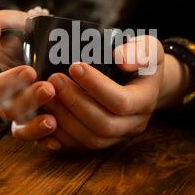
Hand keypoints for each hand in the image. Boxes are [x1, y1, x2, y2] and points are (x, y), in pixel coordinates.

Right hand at [0, 9, 57, 142]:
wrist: (49, 44)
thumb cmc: (24, 33)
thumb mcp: (8, 22)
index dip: (8, 83)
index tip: (30, 70)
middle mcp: (4, 102)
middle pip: (8, 111)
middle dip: (29, 101)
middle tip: (49, 88)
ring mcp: (22, 115)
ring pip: (21, 129)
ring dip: (35, 127)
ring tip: (53, 121)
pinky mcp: (39, 123)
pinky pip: (39, 140)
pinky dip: (47, 141)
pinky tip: (58, 138)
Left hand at [21, 35, 170, 150]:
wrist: (145, 81)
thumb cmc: (143, 59)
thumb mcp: (148, 48)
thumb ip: (138, 51)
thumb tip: (119, 58)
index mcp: (146, 100)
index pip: (121, 102)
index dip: (96, 86)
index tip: (74, 66)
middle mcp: (134, 123)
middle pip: (104, 125)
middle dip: (75, 103)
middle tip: (54, 80)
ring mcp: (119, 136)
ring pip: (91, 139)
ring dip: (65, 119)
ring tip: (47, 95)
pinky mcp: (103, 141)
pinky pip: (80, 146)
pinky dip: (61, 135)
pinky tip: (46, 116)